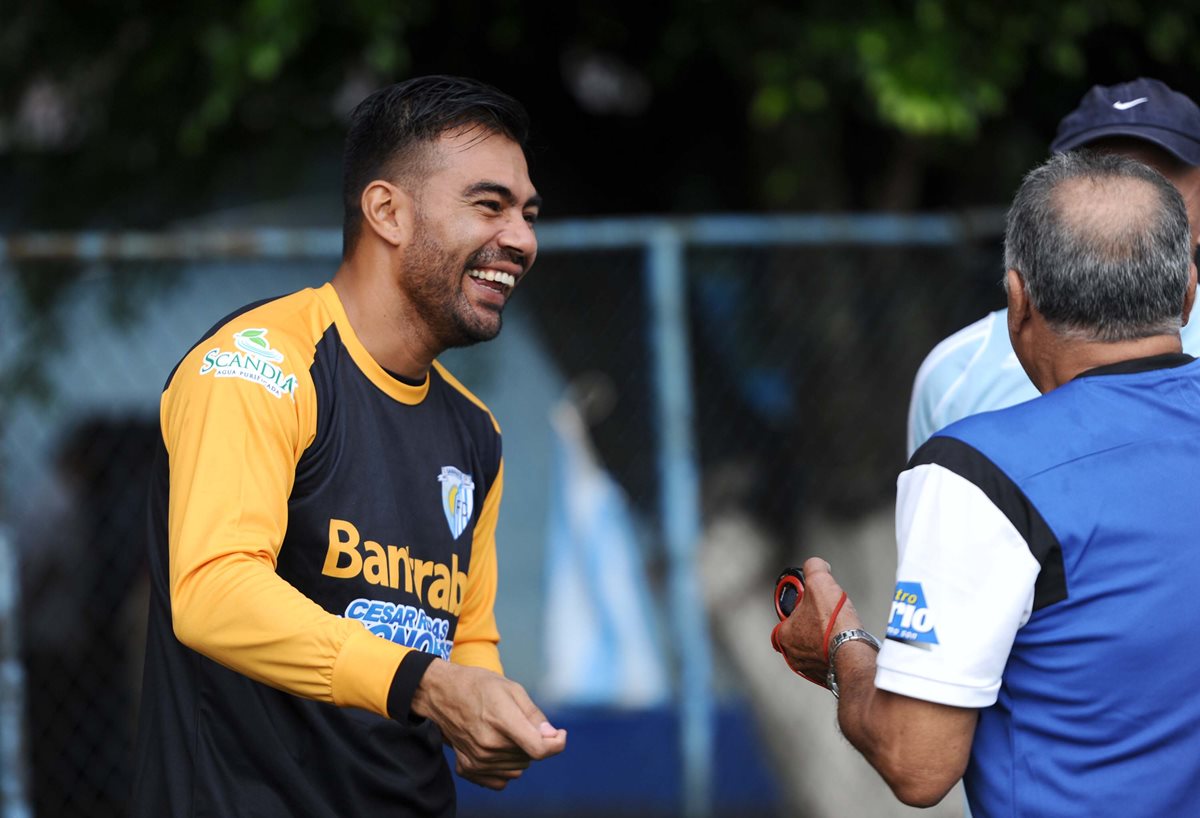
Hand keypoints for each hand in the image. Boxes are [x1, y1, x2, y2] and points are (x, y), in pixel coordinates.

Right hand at [411, 660, 566, 789]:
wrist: (441, 693)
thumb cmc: (478, 686)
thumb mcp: (511, 688)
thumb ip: (534, 715)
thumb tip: (552, 736)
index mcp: (501, 721)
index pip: (539, 749)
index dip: (556, 744)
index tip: (560, 734)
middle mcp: (488, 745)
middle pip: (530, 757)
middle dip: (532, 741)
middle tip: (516, 721)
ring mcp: (477, 760)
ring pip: (518, 769)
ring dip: (518, 754)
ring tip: (503, 732)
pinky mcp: (468, 768)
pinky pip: (501, 780)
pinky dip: (504, 767)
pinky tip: (496, 748)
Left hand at [774, 557, 863, 681]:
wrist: (854, 652)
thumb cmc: (833, 622)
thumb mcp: (819, 581)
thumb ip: (814, 567)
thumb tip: (816, 564)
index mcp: (784, 636)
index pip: (785, 620)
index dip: (798, 609)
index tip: (811, 603)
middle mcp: (794, 656)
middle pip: (802, 634)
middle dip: (814, 624)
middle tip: (828, 616)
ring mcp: (812, 669)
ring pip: (816, 649)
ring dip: (825, 639)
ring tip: (839, 628)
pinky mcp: (830, 677)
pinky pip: (831, 661)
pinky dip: (837, 652)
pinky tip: (846, 641)